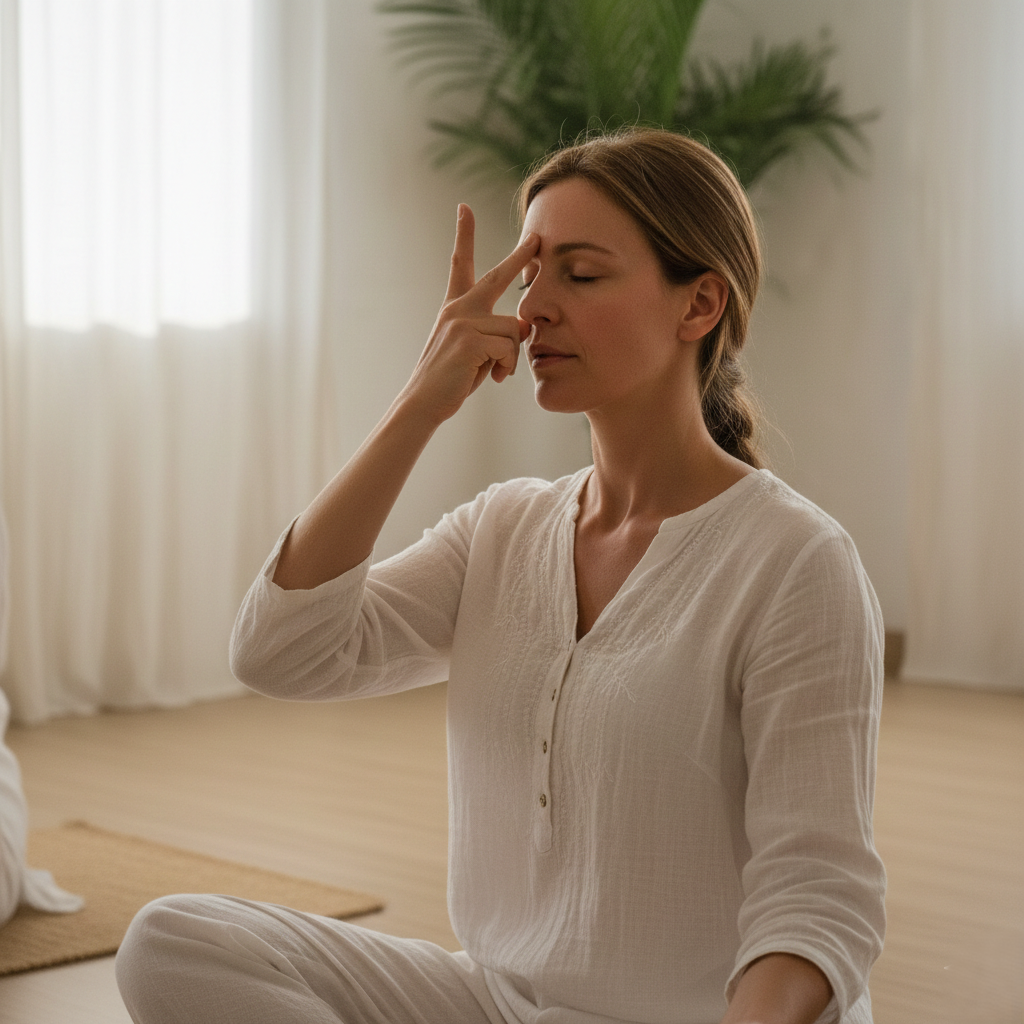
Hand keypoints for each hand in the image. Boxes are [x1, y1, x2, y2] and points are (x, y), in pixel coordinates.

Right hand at [400, 205, 538, 424]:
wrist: (425, 402)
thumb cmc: (452, 380)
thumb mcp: (477, 352)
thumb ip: (498, 334)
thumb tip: (524, 324)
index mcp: (455, 308)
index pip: (460, 265)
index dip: (463, 236)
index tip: (464, 208)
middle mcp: (458, 308)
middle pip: (496, 276)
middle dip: (520, 256)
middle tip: (537, 238)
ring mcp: (463, 321)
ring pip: (513, 328)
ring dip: (511, 356)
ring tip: (494, 373)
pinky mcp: (470, 338)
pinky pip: (509, 347)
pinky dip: (507, 367)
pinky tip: (492, 378)